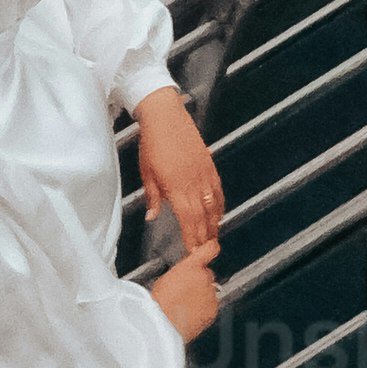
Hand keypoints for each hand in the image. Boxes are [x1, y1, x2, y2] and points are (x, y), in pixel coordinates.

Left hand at [133, 84, 222, 266]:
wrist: (165, 117)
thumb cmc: (152, 143)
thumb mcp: (146, 172)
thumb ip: (153, 197)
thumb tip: (152, 217)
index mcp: (175, 187)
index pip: (187, 219)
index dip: (191, 237)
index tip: (193, 250)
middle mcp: (193, 182)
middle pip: (202, 216)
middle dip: (204, 235)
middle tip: (205, 249)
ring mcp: (204, 173)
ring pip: (213, 204)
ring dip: (214, 222)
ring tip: (213, 236)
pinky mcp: (209, 164)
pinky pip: (218, 189)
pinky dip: (220, 203)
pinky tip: (219, 212)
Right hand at [146, 246, 223, 341]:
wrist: (164, 324)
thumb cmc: (159, 303)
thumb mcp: (165, 279)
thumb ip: (180, 273)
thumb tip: (184, 276)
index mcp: (191, 266)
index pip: (210, 249)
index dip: (211, 248)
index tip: (212, 247)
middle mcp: (204, 278)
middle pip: (207, 275)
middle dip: (199, 281)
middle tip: (184, 292)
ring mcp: (211, 294)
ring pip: (209, 292)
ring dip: (200, 296)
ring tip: (183, 306)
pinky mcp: (213, 310)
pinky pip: (210, 306)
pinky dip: (203, 309)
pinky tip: (189, 314)